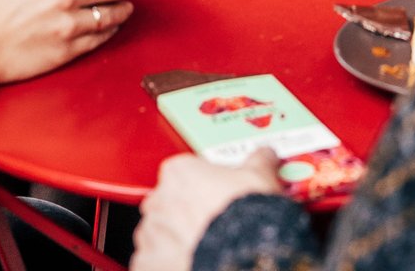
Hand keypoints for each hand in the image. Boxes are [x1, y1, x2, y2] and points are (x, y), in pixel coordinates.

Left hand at [131, 150, 283, 270]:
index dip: (202, 182)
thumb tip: (265, 155)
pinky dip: (168, 261)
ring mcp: (151, 234)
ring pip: (160, 233)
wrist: (240, 254)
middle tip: (212, 220)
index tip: (215, 190)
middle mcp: (159, 201)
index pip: (184, 171)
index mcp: (179, 172)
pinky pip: (154, 261)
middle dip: (185, 210)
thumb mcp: (259, 175)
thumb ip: (258, 160)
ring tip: (204, 244)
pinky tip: (190, 260)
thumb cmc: (243, 214)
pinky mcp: (148, 264)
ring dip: (175, 237)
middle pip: (168, 202)